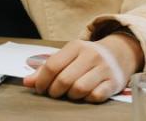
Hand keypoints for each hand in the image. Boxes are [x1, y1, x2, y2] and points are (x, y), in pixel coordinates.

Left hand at [22, 35, 142, 102]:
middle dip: (55, 91)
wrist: (119, 54)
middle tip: (54, 93)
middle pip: (64, 79)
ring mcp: (104, 69)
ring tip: (69, 93)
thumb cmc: (86, 57)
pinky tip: (85, 95)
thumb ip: (47, 68)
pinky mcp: (114, 82)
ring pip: (80, 89)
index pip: (52, 65)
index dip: (42, 80)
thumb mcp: (67, 56)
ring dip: (71, 95)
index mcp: (75, 46)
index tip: (39, 88)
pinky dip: (87, 98)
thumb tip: (27, 82)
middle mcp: (91, 55)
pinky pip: (96, 96)